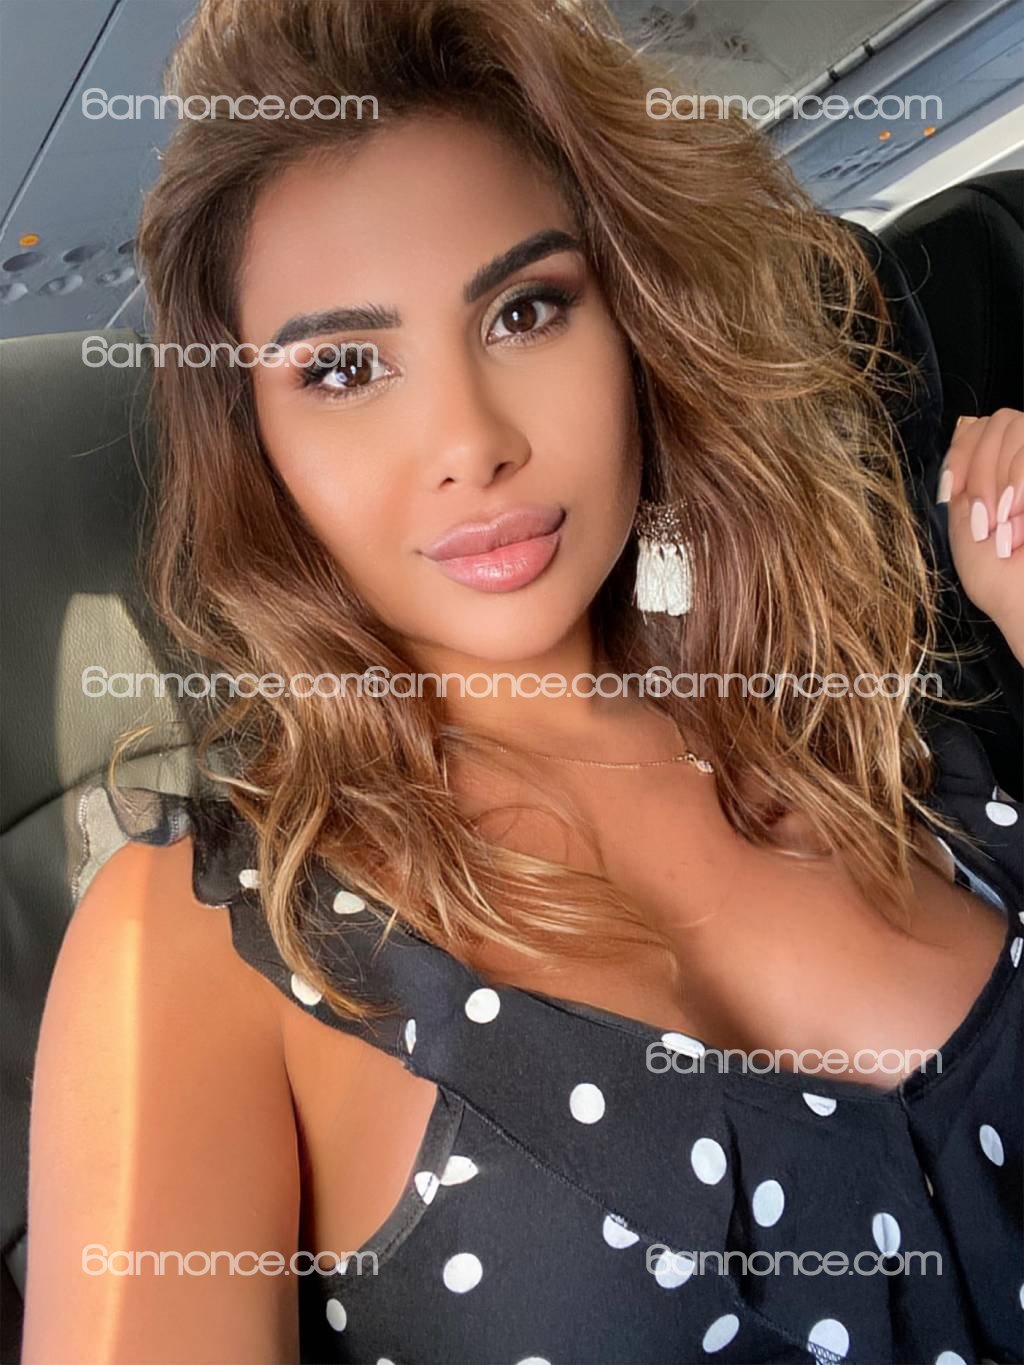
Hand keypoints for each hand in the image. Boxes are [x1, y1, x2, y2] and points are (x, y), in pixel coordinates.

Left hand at [936, 408, 1023, 662]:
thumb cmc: (999, 580)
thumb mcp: (964, 528)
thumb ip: (962, 482)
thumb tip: (962, 430)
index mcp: (1000, 474)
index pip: (979, 427)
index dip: (964, 450)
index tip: (956, 486)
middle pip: (1000, 421)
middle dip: (982, 468)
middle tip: (984, 515)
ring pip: (1017, 428)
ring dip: (1000, 479)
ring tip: (1004, 523)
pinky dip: (1019, 483)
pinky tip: (1016, 516)